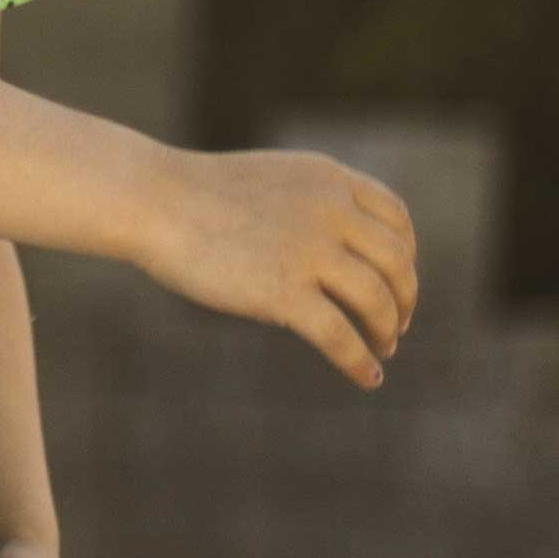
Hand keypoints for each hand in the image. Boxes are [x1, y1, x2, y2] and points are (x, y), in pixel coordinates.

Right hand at [130, 148, 417, 385]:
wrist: (152, 199)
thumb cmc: (195, 195)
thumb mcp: (270, 184)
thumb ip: (308, 206)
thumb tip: (332, 250)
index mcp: (328, 180)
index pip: (395, 218)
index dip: (407, 254)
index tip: (399, 280)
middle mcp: (330, 211)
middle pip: (396, 262)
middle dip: (405, 298)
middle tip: (397, 324)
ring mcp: (309, 252)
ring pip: (376, 300)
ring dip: (387, 329)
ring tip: (384, 349)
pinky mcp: (284, 292)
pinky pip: (340, 336)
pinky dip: (360, 361)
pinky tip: (368, 377)